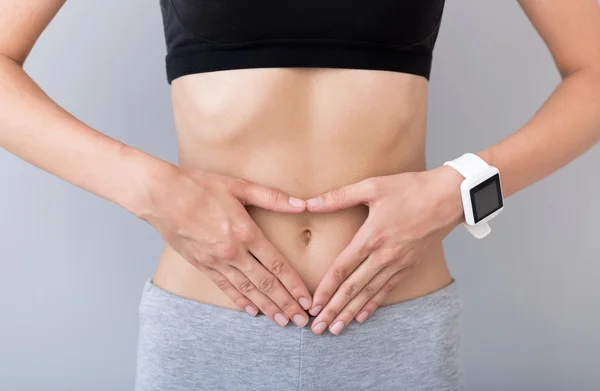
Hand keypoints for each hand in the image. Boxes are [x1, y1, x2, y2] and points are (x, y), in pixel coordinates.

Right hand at [140, 165, 312, 327]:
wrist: (160, 195)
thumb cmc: (199, 186)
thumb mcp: (239, 186)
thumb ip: (272, 198)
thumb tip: (302, 205)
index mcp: (246, 232)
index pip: (277, 265)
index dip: (294, 285)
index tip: (307, 299)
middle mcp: (233, 252)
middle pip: (266, 283)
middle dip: (286, 303)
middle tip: (302, 320)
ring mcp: (216, 261)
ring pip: (247, 290)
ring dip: (267, 307)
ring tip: (282, 321)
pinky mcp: (201, 265)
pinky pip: (224, 287)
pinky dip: (239, 300)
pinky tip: (251, 311)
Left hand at [305, 165, 464, 334]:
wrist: (449, 197)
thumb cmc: (410, 188)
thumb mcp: (372, 186)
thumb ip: (339, 196)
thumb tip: (309, 202)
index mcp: (371, 236)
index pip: (342, 269)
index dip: (326, 289)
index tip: (313, 305)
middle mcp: (384, 255)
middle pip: (353, 288)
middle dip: (333, 309)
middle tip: (317, 328)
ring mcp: (399, 263)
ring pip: (370, 294)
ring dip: (350, 312)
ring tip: (335, 329)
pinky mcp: (410, 265)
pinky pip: (388, 289)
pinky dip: (374, 305)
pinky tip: (361, 316)